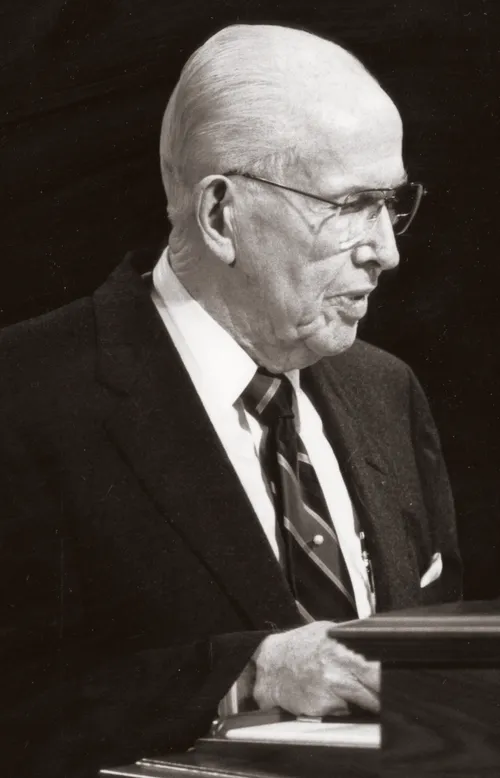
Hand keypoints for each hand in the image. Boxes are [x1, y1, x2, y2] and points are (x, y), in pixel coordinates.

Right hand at [252, 621, 379, 716]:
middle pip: (375, 692)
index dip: (390, 678)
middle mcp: (336, 674)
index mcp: (340, 651)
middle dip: (385, 694)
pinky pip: (344, 710)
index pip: (376, 669)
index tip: (400, 681)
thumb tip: (378, 646)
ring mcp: (329, 695)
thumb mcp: (326, 632)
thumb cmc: (299, 646)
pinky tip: (329, 692)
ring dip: (364, 699)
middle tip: (389, 691)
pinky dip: (343, 704)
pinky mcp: (321, 711)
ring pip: (362, 704)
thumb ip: (350, 642)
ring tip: (345, 684)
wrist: (268, 665)